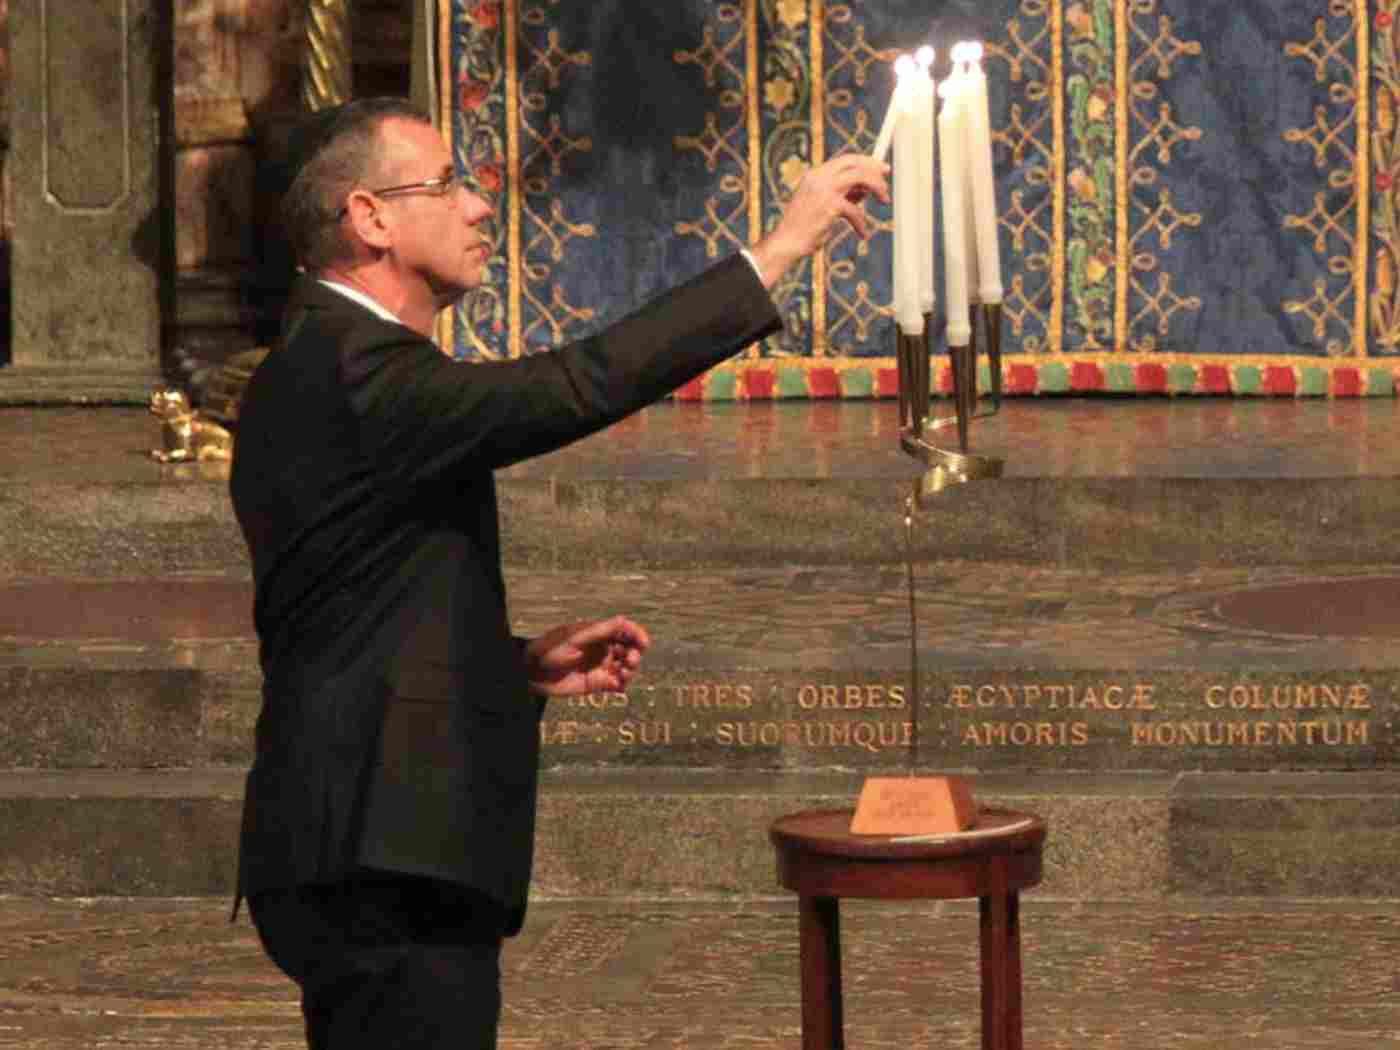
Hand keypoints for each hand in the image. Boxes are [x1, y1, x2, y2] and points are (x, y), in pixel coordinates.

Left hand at [524, 615, 650, 696]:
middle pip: (629, 649)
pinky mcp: (596, 683)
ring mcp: (600, 666)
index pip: (625, 631)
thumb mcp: (576, 637)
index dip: (637, 635)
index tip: (644, 643)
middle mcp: (602, 648)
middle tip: (630, 661)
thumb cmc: (550, 648)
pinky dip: (622, 685)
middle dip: (635, 655)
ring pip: (626, 668)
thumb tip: (624, 621)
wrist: (531, 672)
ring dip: (630, 671)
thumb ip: (601, 630)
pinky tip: (618, 685)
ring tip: (623, 675)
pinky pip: (616, 684)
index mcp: (598, 633)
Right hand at [749, 154, 890, 288]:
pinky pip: (855, 210)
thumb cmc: (803, 228)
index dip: (866, 162)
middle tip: (887, 180)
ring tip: (885, 201)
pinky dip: (861, 223)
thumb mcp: (823, 206)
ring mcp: (824, 190)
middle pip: (855, 163)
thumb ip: (842, 194)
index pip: (846, 160)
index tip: (881, 167)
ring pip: (861, 177)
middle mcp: (819, 178)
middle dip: (875, 169)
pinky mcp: (829, 206)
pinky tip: (862, 234)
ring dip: (877, 187)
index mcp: (815, 175)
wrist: (787, 243)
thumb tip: (866, 190)